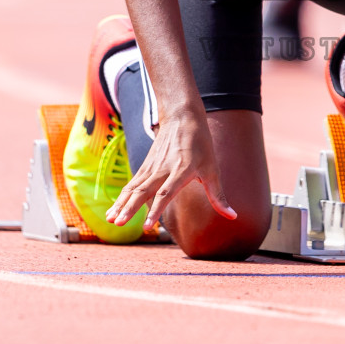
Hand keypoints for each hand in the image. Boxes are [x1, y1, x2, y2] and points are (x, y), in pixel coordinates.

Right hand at [106, 110, 235, 226]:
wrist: (182, 117)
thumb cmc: (201, 145)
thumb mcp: (213, 170)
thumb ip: (218, 196)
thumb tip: (233, 217)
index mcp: (181, 170)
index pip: (165, 193)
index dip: (156, 210)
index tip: (148, 226)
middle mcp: (163, 169)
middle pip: (143, 191)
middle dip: (130, 209)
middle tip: (119, 224)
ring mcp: (151, 167)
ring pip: (133, 188)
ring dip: (121, 205)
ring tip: (111, 221)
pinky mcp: (145, 167)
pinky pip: (132, 185)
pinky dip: (121, 198)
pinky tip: (113, 211)